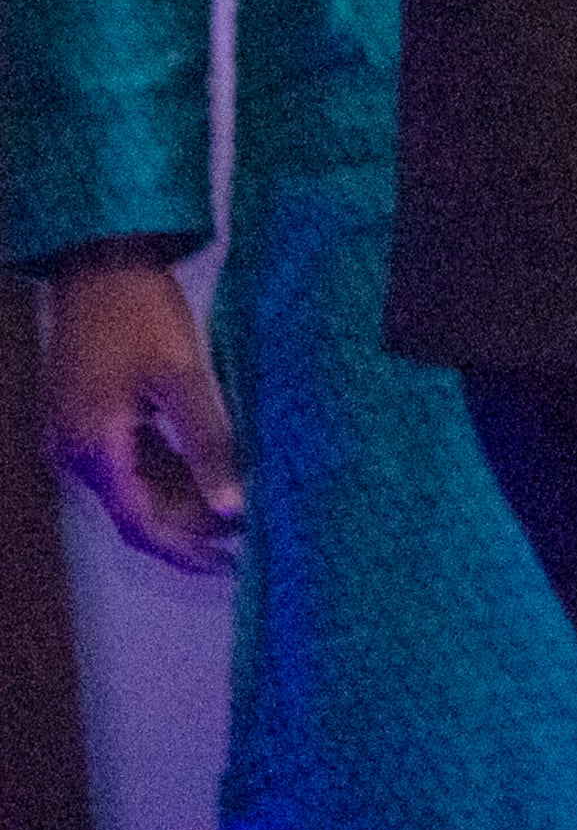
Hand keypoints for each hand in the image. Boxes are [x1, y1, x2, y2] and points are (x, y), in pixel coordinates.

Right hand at [41, 248, 239, 570]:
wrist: (102, 263)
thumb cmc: (140, 312)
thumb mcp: (181, 375)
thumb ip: (208, 441)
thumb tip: (233, 502)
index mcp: (93, 449)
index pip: (140, 522)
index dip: (185, 549)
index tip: (229, 565)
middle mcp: (78, 456)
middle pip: (137, 511)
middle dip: (189, 530)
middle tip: (245, 542)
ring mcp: (81, 440)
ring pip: (137, 489)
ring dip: (183, 503)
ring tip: (239, 513)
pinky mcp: (95, 422)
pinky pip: (134, 463)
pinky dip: (171, 475)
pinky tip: (210, 478)